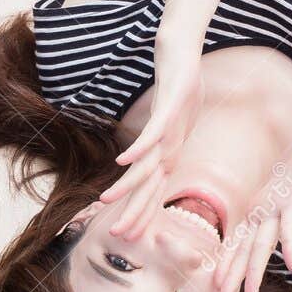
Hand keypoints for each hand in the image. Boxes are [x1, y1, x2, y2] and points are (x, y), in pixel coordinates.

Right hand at [100, 39, 201, 240]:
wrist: (185, 54)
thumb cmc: (177, 88)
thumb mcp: (166, 122)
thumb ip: (155, 141)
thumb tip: (143, 157)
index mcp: (168, 154)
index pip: (153, 191)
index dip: (140, 214)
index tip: (127, 236)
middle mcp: (170, 147)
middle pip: (150, 187)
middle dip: (135, 212)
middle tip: (121, 236)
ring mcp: (171, 130)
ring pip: (147, 165)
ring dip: (128, 184)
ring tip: (107, 199)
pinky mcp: (170, 109)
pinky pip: (152, 133)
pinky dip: (138, 149)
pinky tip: (122, 161)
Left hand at [212, 129, 291, 291]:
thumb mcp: (281, 199)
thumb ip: (273, 218)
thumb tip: (270, 237)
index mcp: (256, 211)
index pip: (237, 244)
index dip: (227, 267)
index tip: (217, 289)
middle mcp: (260, 209)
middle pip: (243, 249)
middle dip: (232, 276)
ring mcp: (275, 204)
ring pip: (261, 243)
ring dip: (253, 271)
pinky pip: (290, 226)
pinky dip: (290, 246)